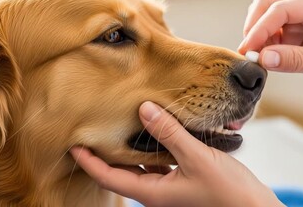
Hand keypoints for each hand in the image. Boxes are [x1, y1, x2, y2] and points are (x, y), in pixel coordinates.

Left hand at [70, 101, 282, 206]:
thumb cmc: (229, 193)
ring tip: (124, 125)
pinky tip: (162, 132)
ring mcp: (171, 188)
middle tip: (95, 130)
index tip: (73, 143)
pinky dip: (158, 147)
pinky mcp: (185, 181)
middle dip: (108, 153)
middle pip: (123, 171)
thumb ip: (170, 133)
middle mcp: (158, 192)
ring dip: (134, 147)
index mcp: (153, 192)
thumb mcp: (197, 159)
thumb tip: (145, 108)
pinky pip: (163, 162)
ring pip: (144, 165)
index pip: (109, 177)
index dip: (89, 161)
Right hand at [238, 0, 302, 126]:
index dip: (260, 28)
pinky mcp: (296, 31)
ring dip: (257, 35)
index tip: (248, 49)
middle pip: (268, 4)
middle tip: (248, 52)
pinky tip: (265, 58)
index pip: (282, 8)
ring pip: (265, 16)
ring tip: (257, 57)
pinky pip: (270, 32)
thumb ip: (294, 60)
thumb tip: (263, 58)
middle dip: (254, 27)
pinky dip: (263, 44)